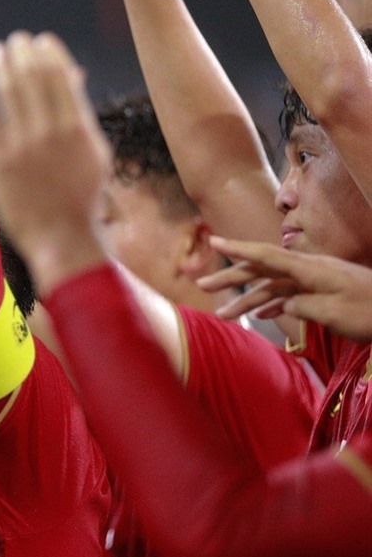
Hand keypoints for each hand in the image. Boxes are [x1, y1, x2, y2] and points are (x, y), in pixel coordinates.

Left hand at [0, 31, 110, 290]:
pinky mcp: (1, 162)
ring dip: (2, 66)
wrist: (62, 237)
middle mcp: (51, 133)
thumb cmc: (82, 195)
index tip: (40, 40)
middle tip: (15, 40)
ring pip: (9, 92)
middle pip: (33, 77)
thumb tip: (73, 73)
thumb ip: (81, 113)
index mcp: (78, 127)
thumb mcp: (94, 152)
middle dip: (22, 52)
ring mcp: (24, 147)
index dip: (48, 51)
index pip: (60, 75)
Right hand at [199, 236, 371, 341]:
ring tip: (224, 314)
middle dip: (231, 276)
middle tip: (202, 284)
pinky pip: (290, 295)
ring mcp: (316, 282)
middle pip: (262, 270)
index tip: (213, 241)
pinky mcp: (324, 294)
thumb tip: (282, 303)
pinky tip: (261, 315)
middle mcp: (309, 271)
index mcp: (310, 270)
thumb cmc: (371, 313)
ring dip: (248, 299)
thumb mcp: (334, 312)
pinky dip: (273, 304)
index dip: (238, 249)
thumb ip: (302, 304)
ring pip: (273, 286)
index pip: (266, 255)